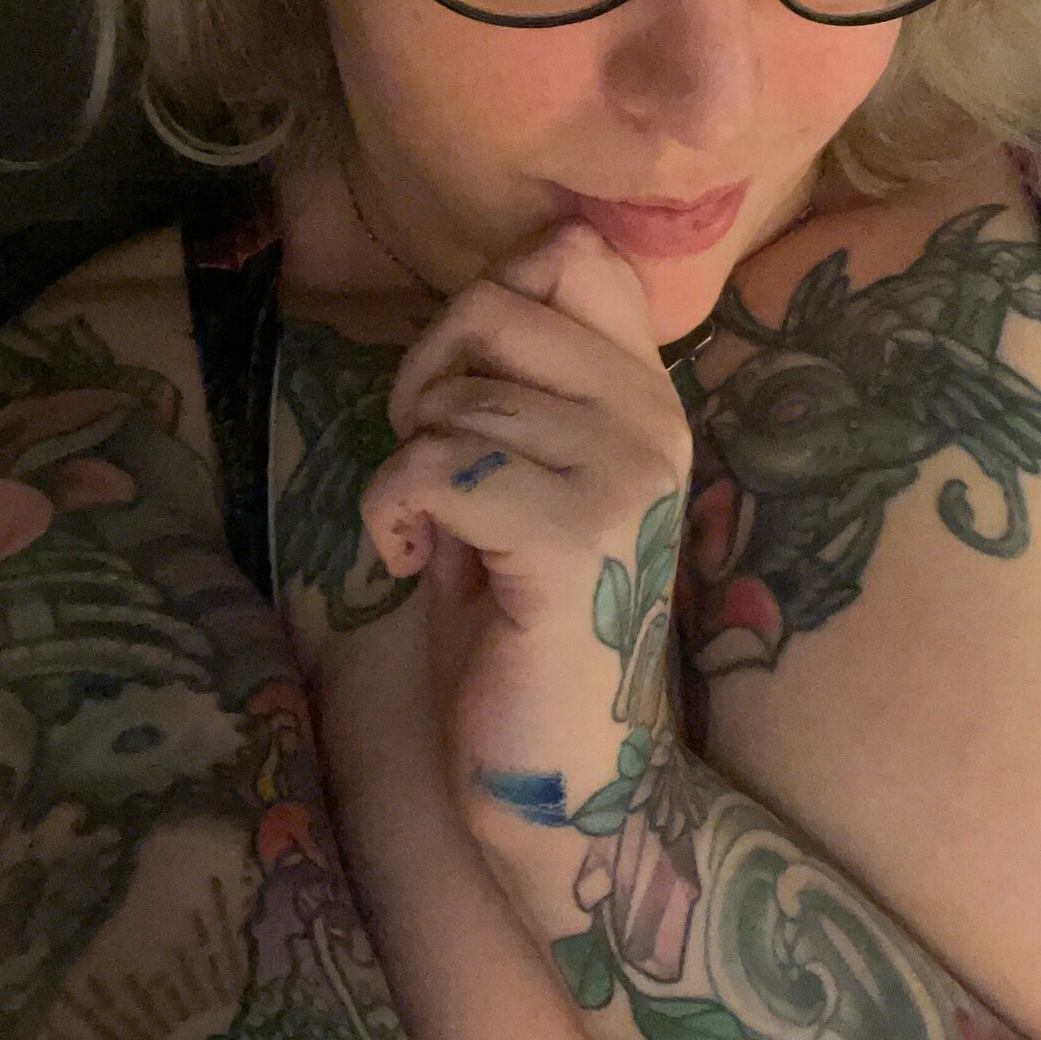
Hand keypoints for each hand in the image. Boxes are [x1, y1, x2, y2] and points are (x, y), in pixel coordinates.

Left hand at [357, 220, 691, 806]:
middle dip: (426, 371)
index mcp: (647, 400)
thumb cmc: (526, 633)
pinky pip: (434, 467)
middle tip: (426, 456)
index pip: (579, 256)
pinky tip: (410, 562)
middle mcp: (651, 422)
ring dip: (405, 461)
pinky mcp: (571, 538)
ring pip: (456, 399)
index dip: (492, 293)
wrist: (573, 784)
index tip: (469, 381)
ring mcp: (621, 476)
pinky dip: (389, 511)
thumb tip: (465, 314)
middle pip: (496, 302)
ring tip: (427, 530)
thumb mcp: (525, 485)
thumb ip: (515, 397)